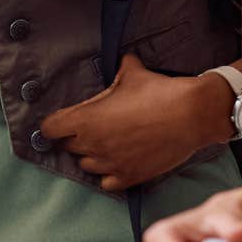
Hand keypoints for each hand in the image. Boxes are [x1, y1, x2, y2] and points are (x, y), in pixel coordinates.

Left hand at [38, 53, 235, 190]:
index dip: (55, 124)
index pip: (49, 129)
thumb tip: (125, 57)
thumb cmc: (158, 91)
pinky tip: (119, 162)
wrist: (191, 114)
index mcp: (86, 119)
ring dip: (92, 156)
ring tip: (108, 144)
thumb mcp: (132, 73)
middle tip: (94, 127)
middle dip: (76, 137)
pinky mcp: (130, 177)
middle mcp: (93, 144)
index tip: (64, 120)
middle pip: (68, 146)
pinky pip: (106, 183)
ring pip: (86, 165)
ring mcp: (111, 163)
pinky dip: (109, 175)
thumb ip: (119, 68)